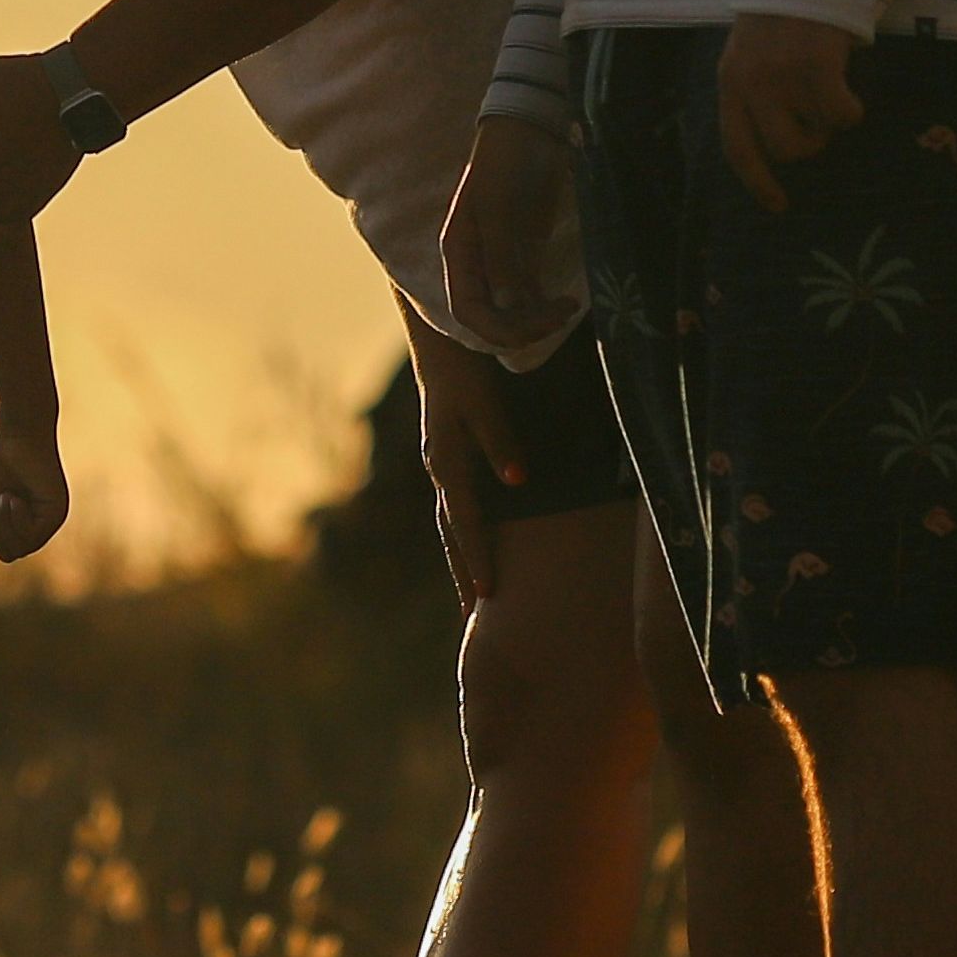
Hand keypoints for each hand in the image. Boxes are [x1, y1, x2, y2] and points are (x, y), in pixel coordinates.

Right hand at [0, 416, 67, 565]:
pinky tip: (13, 498)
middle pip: (12, 553)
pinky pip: (32, 535)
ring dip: (4, 525)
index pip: (6, 549)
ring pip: (22, 547)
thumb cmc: (4, 460)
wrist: (20, 433)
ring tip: (4, 497)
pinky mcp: (57, 512)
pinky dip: (16, 520)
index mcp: (29, 521)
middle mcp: (44, 524)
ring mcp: (53, 519)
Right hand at [413, 343, 526, 605]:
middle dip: (461, 573)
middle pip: (450, 533)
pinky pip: (455, 506)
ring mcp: (441, 464)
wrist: (439, 341)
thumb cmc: (466, 369)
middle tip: (471, 616)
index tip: (488, 593)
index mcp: (446, 462)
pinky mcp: (449, 457)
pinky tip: (472, 545)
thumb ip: (499, 440)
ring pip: (449, 523)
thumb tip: (517, 481)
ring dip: (460, 558)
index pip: (463, 522)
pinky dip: (463, 533)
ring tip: (472, 592)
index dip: (476, 557)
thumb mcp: (482, 401)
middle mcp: (439, 469)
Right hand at [439, 117, 579, 360]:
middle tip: (559, 318)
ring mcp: (502, 259)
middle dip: (523, 327)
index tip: (533, 328)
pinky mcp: (525, 253)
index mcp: (459, 252)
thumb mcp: (499, 207)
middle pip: (491, 316)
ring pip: (513, 309)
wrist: (529, 131)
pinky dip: (547, 304)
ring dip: (539, 318)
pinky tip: (568, 301)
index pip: (467, 309)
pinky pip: (531, 293)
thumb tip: (507, 304)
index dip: (496, 329)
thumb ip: (501, 256)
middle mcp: (476, 262)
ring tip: (568, 308)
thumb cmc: (505, 163)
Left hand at [714, 10, 863, 212]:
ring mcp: (784, 77)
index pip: (737, 147)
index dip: (757, 182)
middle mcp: (751, 84)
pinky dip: (852, 109)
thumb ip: (753, 94)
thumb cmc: (781, 18)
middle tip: (818, 123)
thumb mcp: (748, 55)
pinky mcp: (817, 67)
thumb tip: (776, 144)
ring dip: (830, 122)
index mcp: (730, 83)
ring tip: (830, 91)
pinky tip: (850, 87)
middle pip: (783, 149)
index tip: (777, 205)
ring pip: (818, 133)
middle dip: (807, 144)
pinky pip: (841, 114)